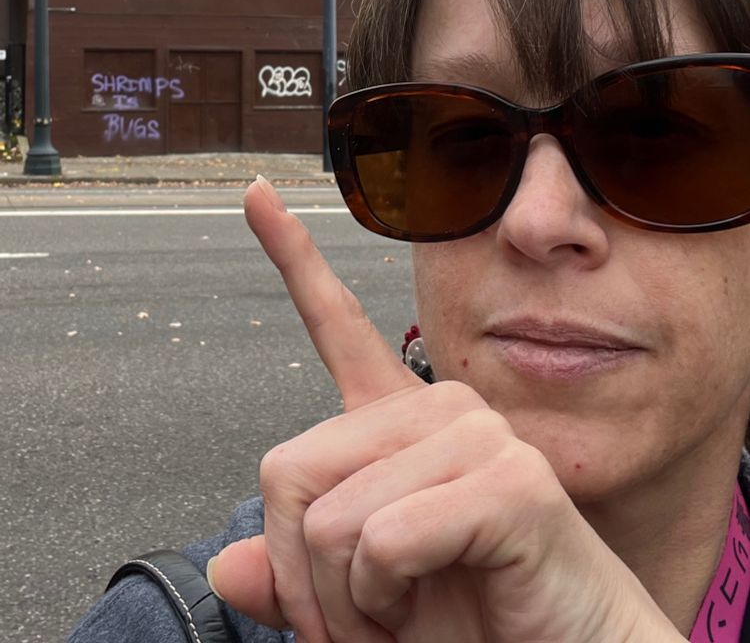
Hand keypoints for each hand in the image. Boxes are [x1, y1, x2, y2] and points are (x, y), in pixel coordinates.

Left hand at [208, 178, 685, 642]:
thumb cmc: (472, 613)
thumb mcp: (360, 596)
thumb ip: (297, 570)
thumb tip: (227, 564)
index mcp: (399, 420)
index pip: (336, 322)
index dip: (290, 256)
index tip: (255, 193)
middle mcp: (436, 408)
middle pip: (290, 469)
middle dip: (305, 573)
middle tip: (359, 617)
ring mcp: (475, 433)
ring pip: (333, 520)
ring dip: (348, 604)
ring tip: (404, 613)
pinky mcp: (508, 479)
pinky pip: (384, 541)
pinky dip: (385, 602)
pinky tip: (435, 601)